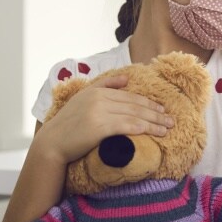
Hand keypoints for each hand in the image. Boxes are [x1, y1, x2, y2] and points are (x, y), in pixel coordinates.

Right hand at [33, 75, 173, 164]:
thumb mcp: (83, 98)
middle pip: (135, 105)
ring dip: (154, 122)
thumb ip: (104, 85)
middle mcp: (100, 98)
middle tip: (170, 120)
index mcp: (98, 91)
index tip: (161, 109)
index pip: (130, 96)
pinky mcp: (100, 127)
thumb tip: (126, 78)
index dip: (148, 103)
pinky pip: (127, 126)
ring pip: (134, 115)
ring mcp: (100, 112)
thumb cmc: (68, 124)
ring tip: (167, 128)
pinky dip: (143, 128)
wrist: (51, 143)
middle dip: (156, 113)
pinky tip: (154, 132)